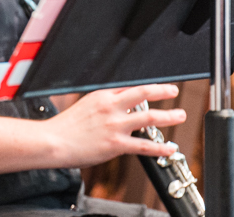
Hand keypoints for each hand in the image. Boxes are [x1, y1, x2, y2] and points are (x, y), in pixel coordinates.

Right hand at [42, 84, 186, 168]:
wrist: (53, 141)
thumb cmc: (65, 127)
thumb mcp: (84, 106)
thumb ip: (103, 104)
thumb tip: (118, 107)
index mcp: (102, 96)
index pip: (130, 86)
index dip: (146, 86)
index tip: (156, 86)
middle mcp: (111, 107)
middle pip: (143, 93)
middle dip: (162, 91)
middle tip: (174, 91)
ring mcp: (115, 126)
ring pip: (149, 118)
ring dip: (168, 116)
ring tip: (180, 116)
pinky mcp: (116, 144)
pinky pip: (144, 146)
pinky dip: (160, 147)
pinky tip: (170, 147)